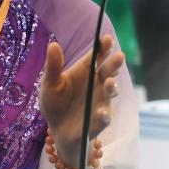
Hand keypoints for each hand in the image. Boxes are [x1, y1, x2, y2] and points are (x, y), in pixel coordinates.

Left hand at [39, 35, 125, 166]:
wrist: (57, 130)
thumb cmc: (55, 103)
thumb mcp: (49, 83)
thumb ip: (53, 66)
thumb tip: (53, 44)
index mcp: (84, 72)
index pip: (96, 57)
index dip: (103, 48)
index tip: (106, 39)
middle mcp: (96, 84)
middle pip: (108, 71)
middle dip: (114, 64)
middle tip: (119, 56)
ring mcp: (101, 101)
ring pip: (111, 92)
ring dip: (112, 86)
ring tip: (109, 81)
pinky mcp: (99, 120)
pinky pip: (105, 117)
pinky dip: (104, 115)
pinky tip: (101, 112)